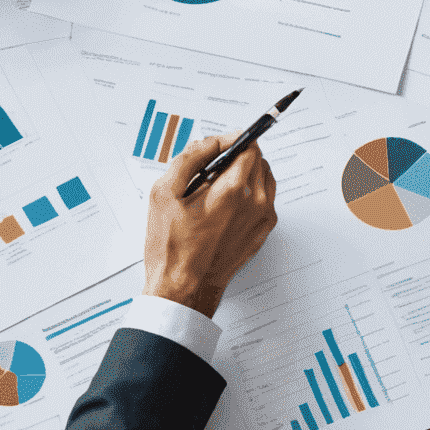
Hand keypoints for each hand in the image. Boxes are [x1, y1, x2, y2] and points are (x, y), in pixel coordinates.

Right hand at [142, 133, 276, 317]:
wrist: (183, 288)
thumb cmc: (172, 247)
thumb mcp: (165, 193)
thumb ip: (190, 158)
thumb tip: (210, 141)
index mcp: (233, 190)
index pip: (249, 146)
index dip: (232, 141)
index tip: (217, 146)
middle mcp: (256, 203)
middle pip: (258, 160)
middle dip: (236, 157)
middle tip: (209, 170)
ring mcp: (262, 219)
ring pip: (264, 178)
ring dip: (245, 174)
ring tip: (216, 187)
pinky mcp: (262, 232)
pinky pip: (264, 200)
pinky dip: (250, 193)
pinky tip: (225, 204)